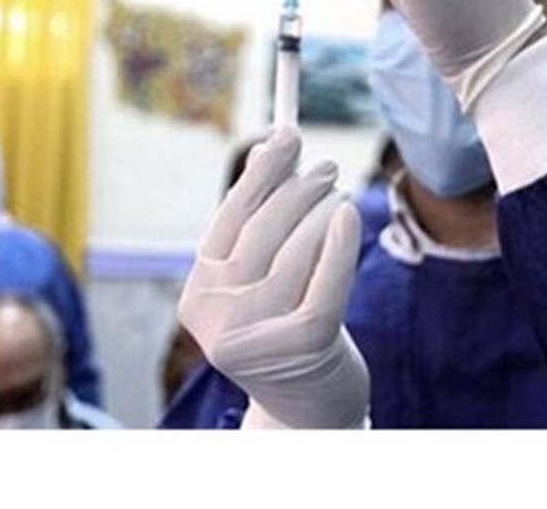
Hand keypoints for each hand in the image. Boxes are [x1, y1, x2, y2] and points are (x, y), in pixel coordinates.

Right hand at [177, 128, 368, 427]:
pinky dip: (338, 246)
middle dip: (296, 188)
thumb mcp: (264, 282)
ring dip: (320, 211)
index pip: (229, 220)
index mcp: (198, 295)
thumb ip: (262, 227)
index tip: (286, 135)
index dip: (260, 173)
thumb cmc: (289, 329)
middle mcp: (214, 317)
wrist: (309, 410)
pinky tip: (348, 216)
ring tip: (338, 191)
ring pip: (293, 255)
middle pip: (260, 233)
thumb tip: (274, 150)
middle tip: (325, 165)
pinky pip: (324, 284)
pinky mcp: (299, 348)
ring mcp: (253, 336)